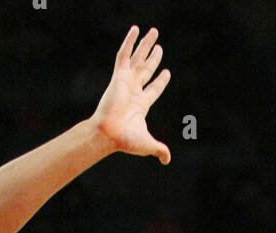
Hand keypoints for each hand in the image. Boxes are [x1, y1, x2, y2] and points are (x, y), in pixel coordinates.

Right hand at [92, 27, 171, 164]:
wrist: (108, 134)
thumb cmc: (125, 140)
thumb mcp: (147, 143)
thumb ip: (159, 149)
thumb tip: (167, 160)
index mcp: (141, 105)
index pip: (153, 89)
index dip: (160, 81)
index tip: (166, 71)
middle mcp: (133, 91)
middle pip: (146, 70)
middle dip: (153, 59)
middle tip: (159, 47)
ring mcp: (126, 82)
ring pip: (138, 59)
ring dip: (145, 45)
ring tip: (153, 32)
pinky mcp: (118, 76)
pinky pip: (124, 55)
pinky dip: (129, 42)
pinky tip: (136, 29)